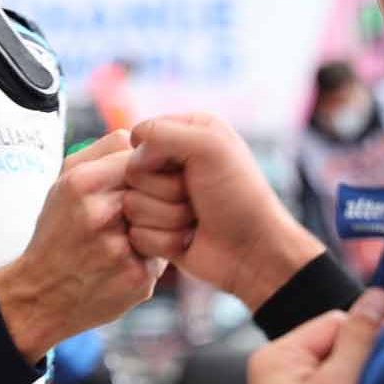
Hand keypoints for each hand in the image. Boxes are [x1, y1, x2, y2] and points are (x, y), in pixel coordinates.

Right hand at [0, 131, 163, 361]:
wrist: (41, 297)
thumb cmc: (56, 234)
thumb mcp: (63, 183)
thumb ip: (100, 152)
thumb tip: (138, 138)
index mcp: (80, 184)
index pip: (140, 157)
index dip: (149, 167)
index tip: (146, 179)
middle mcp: (98, 214)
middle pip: (161, 186)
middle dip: (161, 194)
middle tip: (154, 204)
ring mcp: (119, 248)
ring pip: (170, 219)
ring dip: (163, 223)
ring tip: (144, 230)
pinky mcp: (136, 278)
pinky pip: (165, 254)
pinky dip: (156, 254)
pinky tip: (134, 258)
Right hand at [124, 114, 324, 308]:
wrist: (253, 251)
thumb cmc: (239, 196)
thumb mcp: (209, 147)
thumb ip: (162, 133)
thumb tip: (131, 148)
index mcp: (186, 133)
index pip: (140, 136)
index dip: (157, 156)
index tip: (188, 167)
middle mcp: (171, 163)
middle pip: (131, 173)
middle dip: (165, 190)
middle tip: (195, 197)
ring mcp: (161, 199)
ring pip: (131, 206)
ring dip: (168, 217)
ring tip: (196, 219)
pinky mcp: (155, 231)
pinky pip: (136, 235)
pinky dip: (165, 241)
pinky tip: (189, 239)